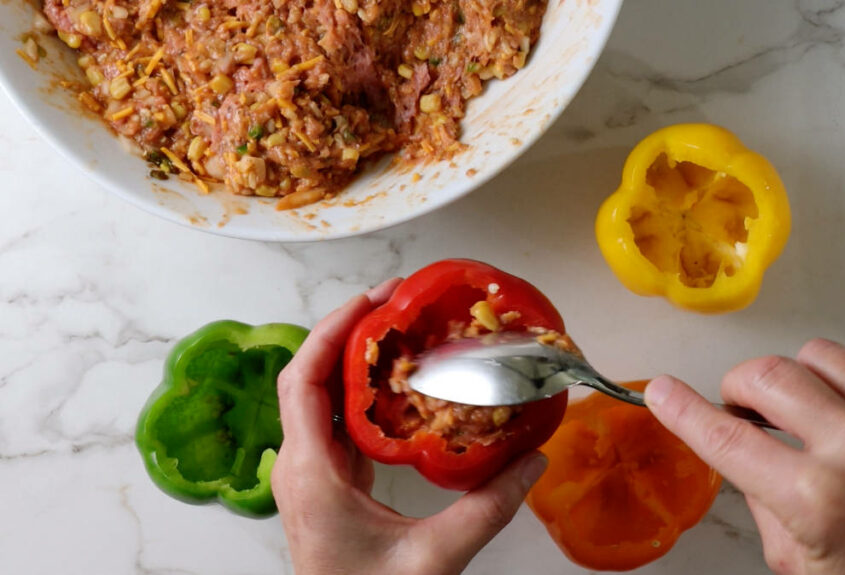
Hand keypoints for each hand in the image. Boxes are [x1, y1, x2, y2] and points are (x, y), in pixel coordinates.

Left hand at [272, 280, 547, 574]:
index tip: (372, 300)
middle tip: (394, 302)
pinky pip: (338, 422)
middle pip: (308, 377)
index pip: (303, 380)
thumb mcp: (435, 559)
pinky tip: (399, 383)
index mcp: (311, 473)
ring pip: (321, 397)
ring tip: (399, 330)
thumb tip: (534, 460)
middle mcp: (300, 466)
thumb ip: (489, 509)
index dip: (333, 331)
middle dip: (346, 332)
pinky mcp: (328, 484)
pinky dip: (363, 393)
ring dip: (353, 359)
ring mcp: (311, 475)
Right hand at [646, 338, 844, 574]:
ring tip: (810, 414)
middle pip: (770, 374)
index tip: (664, 392)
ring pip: (823, 355)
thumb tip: (737, 442)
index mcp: (818, 501)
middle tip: (744, 408)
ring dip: (801, 382)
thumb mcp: (797, 562)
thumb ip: (761, 495)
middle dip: (741, 388)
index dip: (682, 409)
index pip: (725, 436)